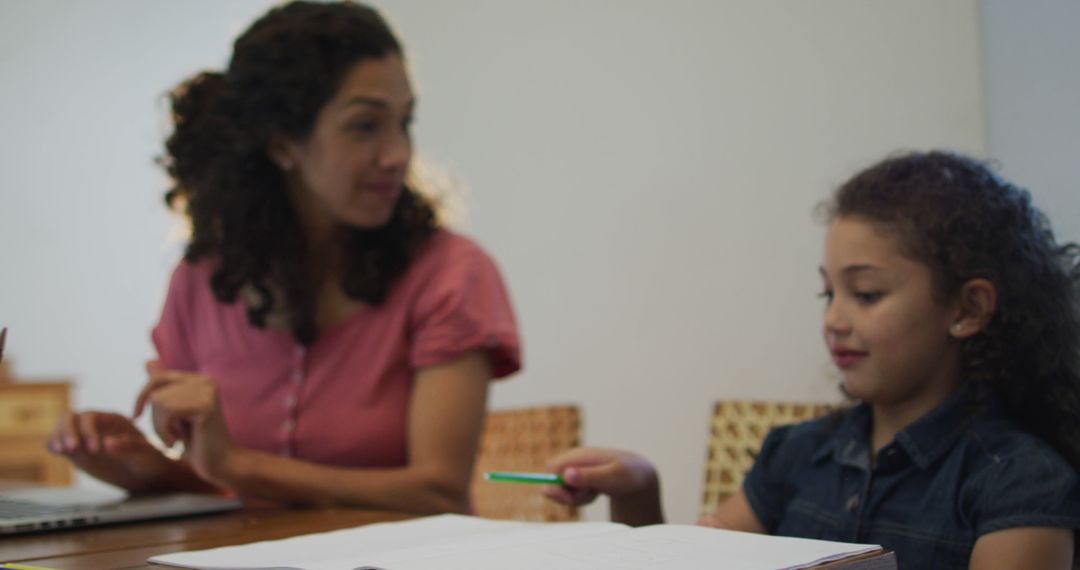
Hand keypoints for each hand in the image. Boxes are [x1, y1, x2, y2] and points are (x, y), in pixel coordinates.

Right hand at [46, 410, 176, 491]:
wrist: (149, 473)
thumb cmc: (150, 460)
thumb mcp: (144, 454)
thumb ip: (128, 448)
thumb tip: (108, 443)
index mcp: (113, 420)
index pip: (90, 416)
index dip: (87, 430)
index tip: (95, 449)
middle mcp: (96, 426)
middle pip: (71, 417)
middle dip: (66, 430)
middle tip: (71, 449)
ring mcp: (85, 438)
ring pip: (62, 428)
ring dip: (57, 436)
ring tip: (61, 451)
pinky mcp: (79, 452)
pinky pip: (59, 443)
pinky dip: (53, 444)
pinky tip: (56, 452)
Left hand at [134, 361, 239, 486]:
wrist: (221, 464)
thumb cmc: (198, 442)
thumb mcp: (176, 413)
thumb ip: (165, 388)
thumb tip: (148, 361)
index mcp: (200, 379)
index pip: (158, 378)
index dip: (141, 397)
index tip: (135, 416)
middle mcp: (206, 380)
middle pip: (156, 392)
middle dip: (154, 419)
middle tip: (170, 436)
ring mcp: (207, 392)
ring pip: (160, 402)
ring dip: (159, 428)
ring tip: (174, 439)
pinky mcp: (206, 406)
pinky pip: (168, 411)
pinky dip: (165, 431)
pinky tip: (177, 442)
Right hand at [542, 447, 662, 524]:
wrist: (638, 478)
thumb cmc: (628, 474)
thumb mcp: (611, 477)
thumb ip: (588, 476)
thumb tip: (565, 475)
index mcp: (579, 455)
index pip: (551, 468)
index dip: (555, 485)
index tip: (570, 498)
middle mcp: (573, 461)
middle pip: (552, 480)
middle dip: (565, 495)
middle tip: (587, 496)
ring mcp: (575, 470)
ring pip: (560, 489)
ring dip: (575, 497)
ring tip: (595, 492)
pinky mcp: (578, 479)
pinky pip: (569, 493)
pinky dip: (580, 498)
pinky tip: (595, 492)